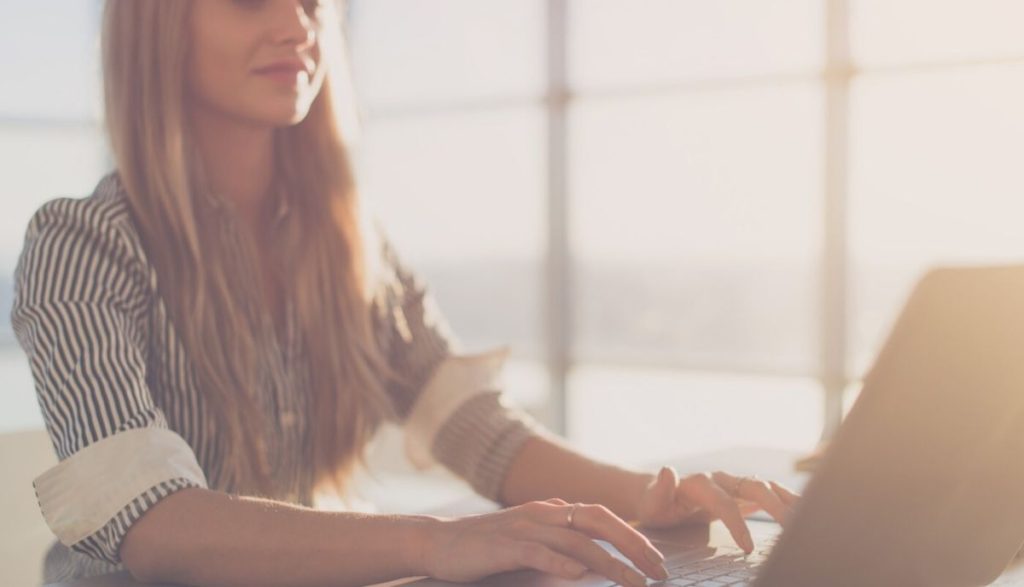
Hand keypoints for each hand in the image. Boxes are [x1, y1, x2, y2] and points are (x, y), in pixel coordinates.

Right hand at [421, 498, 668, 586]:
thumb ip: (558, 542)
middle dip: (633, 544)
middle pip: (599, 521)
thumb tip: (590, 560)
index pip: (602, 517)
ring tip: (633, 581)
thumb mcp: (530, 538)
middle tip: (658, 570)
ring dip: (609, 562)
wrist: (439, 541)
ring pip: (576, 540)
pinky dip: (560, 562)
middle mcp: (544, 513)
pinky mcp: (505, 545)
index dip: (633, 536)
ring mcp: (525, 527)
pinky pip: (538, 552)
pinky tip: (578, 575)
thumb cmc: (487, 546)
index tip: (657, 560)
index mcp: (552, 511)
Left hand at [635, 467, 799, 552]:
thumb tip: (668, 470)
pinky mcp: (740, 491)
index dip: (738, 524)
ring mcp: (732, 483)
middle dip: (775, 506)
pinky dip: (786, 499)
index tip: (748, 549)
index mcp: (699, 482)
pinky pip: (768, 492)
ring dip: (787, 500)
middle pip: (754, 486)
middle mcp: (720, 478)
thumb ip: (660, 489)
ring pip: (766, 486)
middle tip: (793, 529)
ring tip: (809, 515)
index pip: (724, 502)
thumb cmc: (656, 504)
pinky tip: (802, 511)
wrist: (659, 495)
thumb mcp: (651, 501)